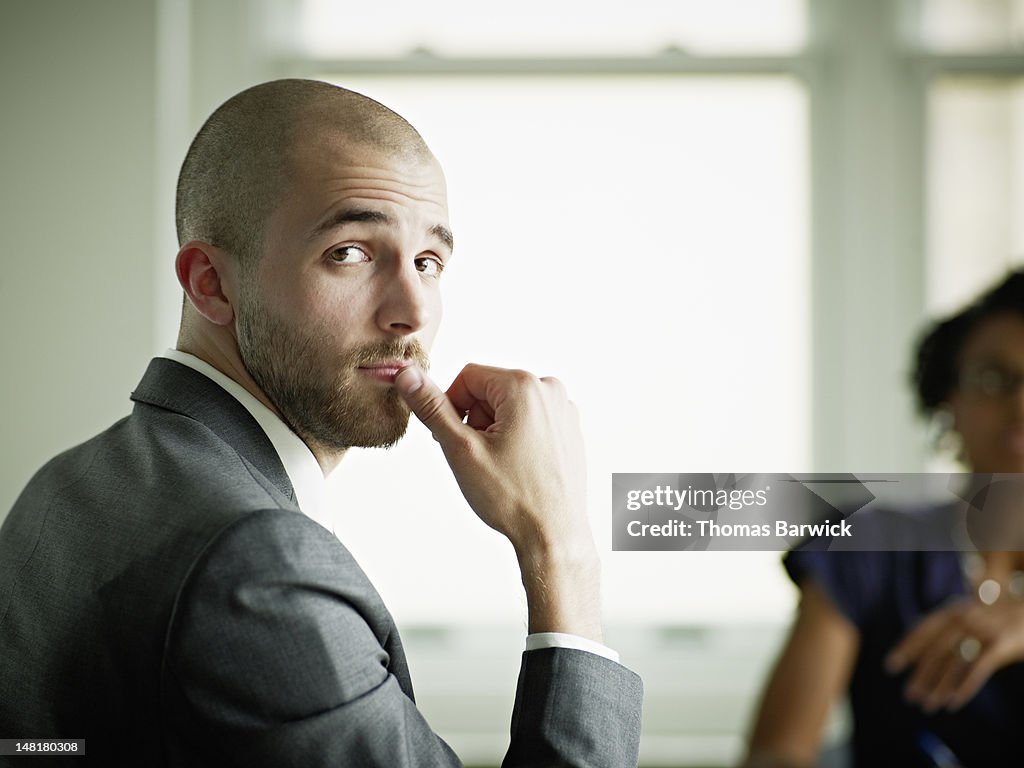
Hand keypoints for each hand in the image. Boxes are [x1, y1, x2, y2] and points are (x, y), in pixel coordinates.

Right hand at [394, 364, 600, 638]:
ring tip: (500, 465)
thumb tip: (408, 376)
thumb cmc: (514, 498)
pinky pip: (530, 420)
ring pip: (509, 406)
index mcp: (525, 386)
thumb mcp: (461, 449)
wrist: (553, 535)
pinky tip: (517, 467)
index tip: (456, 439)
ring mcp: (563, 410)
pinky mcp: (568, 429)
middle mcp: (549, 390)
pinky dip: (516, 438)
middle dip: (475, 420)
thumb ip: (432, 407)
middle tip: (479, 457)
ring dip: (494, 430)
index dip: (452, 407)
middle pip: (490, 390)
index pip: (467, 376)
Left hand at [885, 598, 1023, 711]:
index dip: (906, 648)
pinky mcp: (1001, 644)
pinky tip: (953, 702)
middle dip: (920, 675)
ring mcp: (982, 630)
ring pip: (953, 662)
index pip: (922, 630)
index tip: (891, 667)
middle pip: (935, 650)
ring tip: (928, 705)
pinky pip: (977, 668)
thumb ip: (948, 629)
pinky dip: (963, 687)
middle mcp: (964, 617)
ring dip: (938, 686)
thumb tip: (920, 655)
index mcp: (953, 610)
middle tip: (909, 696)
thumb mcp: (970, 614)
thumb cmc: (999, 617)